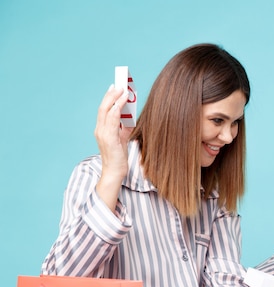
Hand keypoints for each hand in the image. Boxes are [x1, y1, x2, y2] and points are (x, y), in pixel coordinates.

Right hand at [94, 85, 131, 211]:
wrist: (115, 172)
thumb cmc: (119, 157)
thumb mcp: (122, 139)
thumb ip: (125, 128)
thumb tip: (131, 117)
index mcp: (102, 130)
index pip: (103, 110)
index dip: (108, 98)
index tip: (114, 87)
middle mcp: (99, 130)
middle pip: (103, 107)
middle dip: (111, 94)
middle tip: (119, 84)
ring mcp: (103, 133)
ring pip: (106, 110)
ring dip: (115, 98)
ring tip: (123, 90)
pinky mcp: (109, 138)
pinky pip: (112, 119)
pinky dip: (118, 108)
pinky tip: (124, 102)